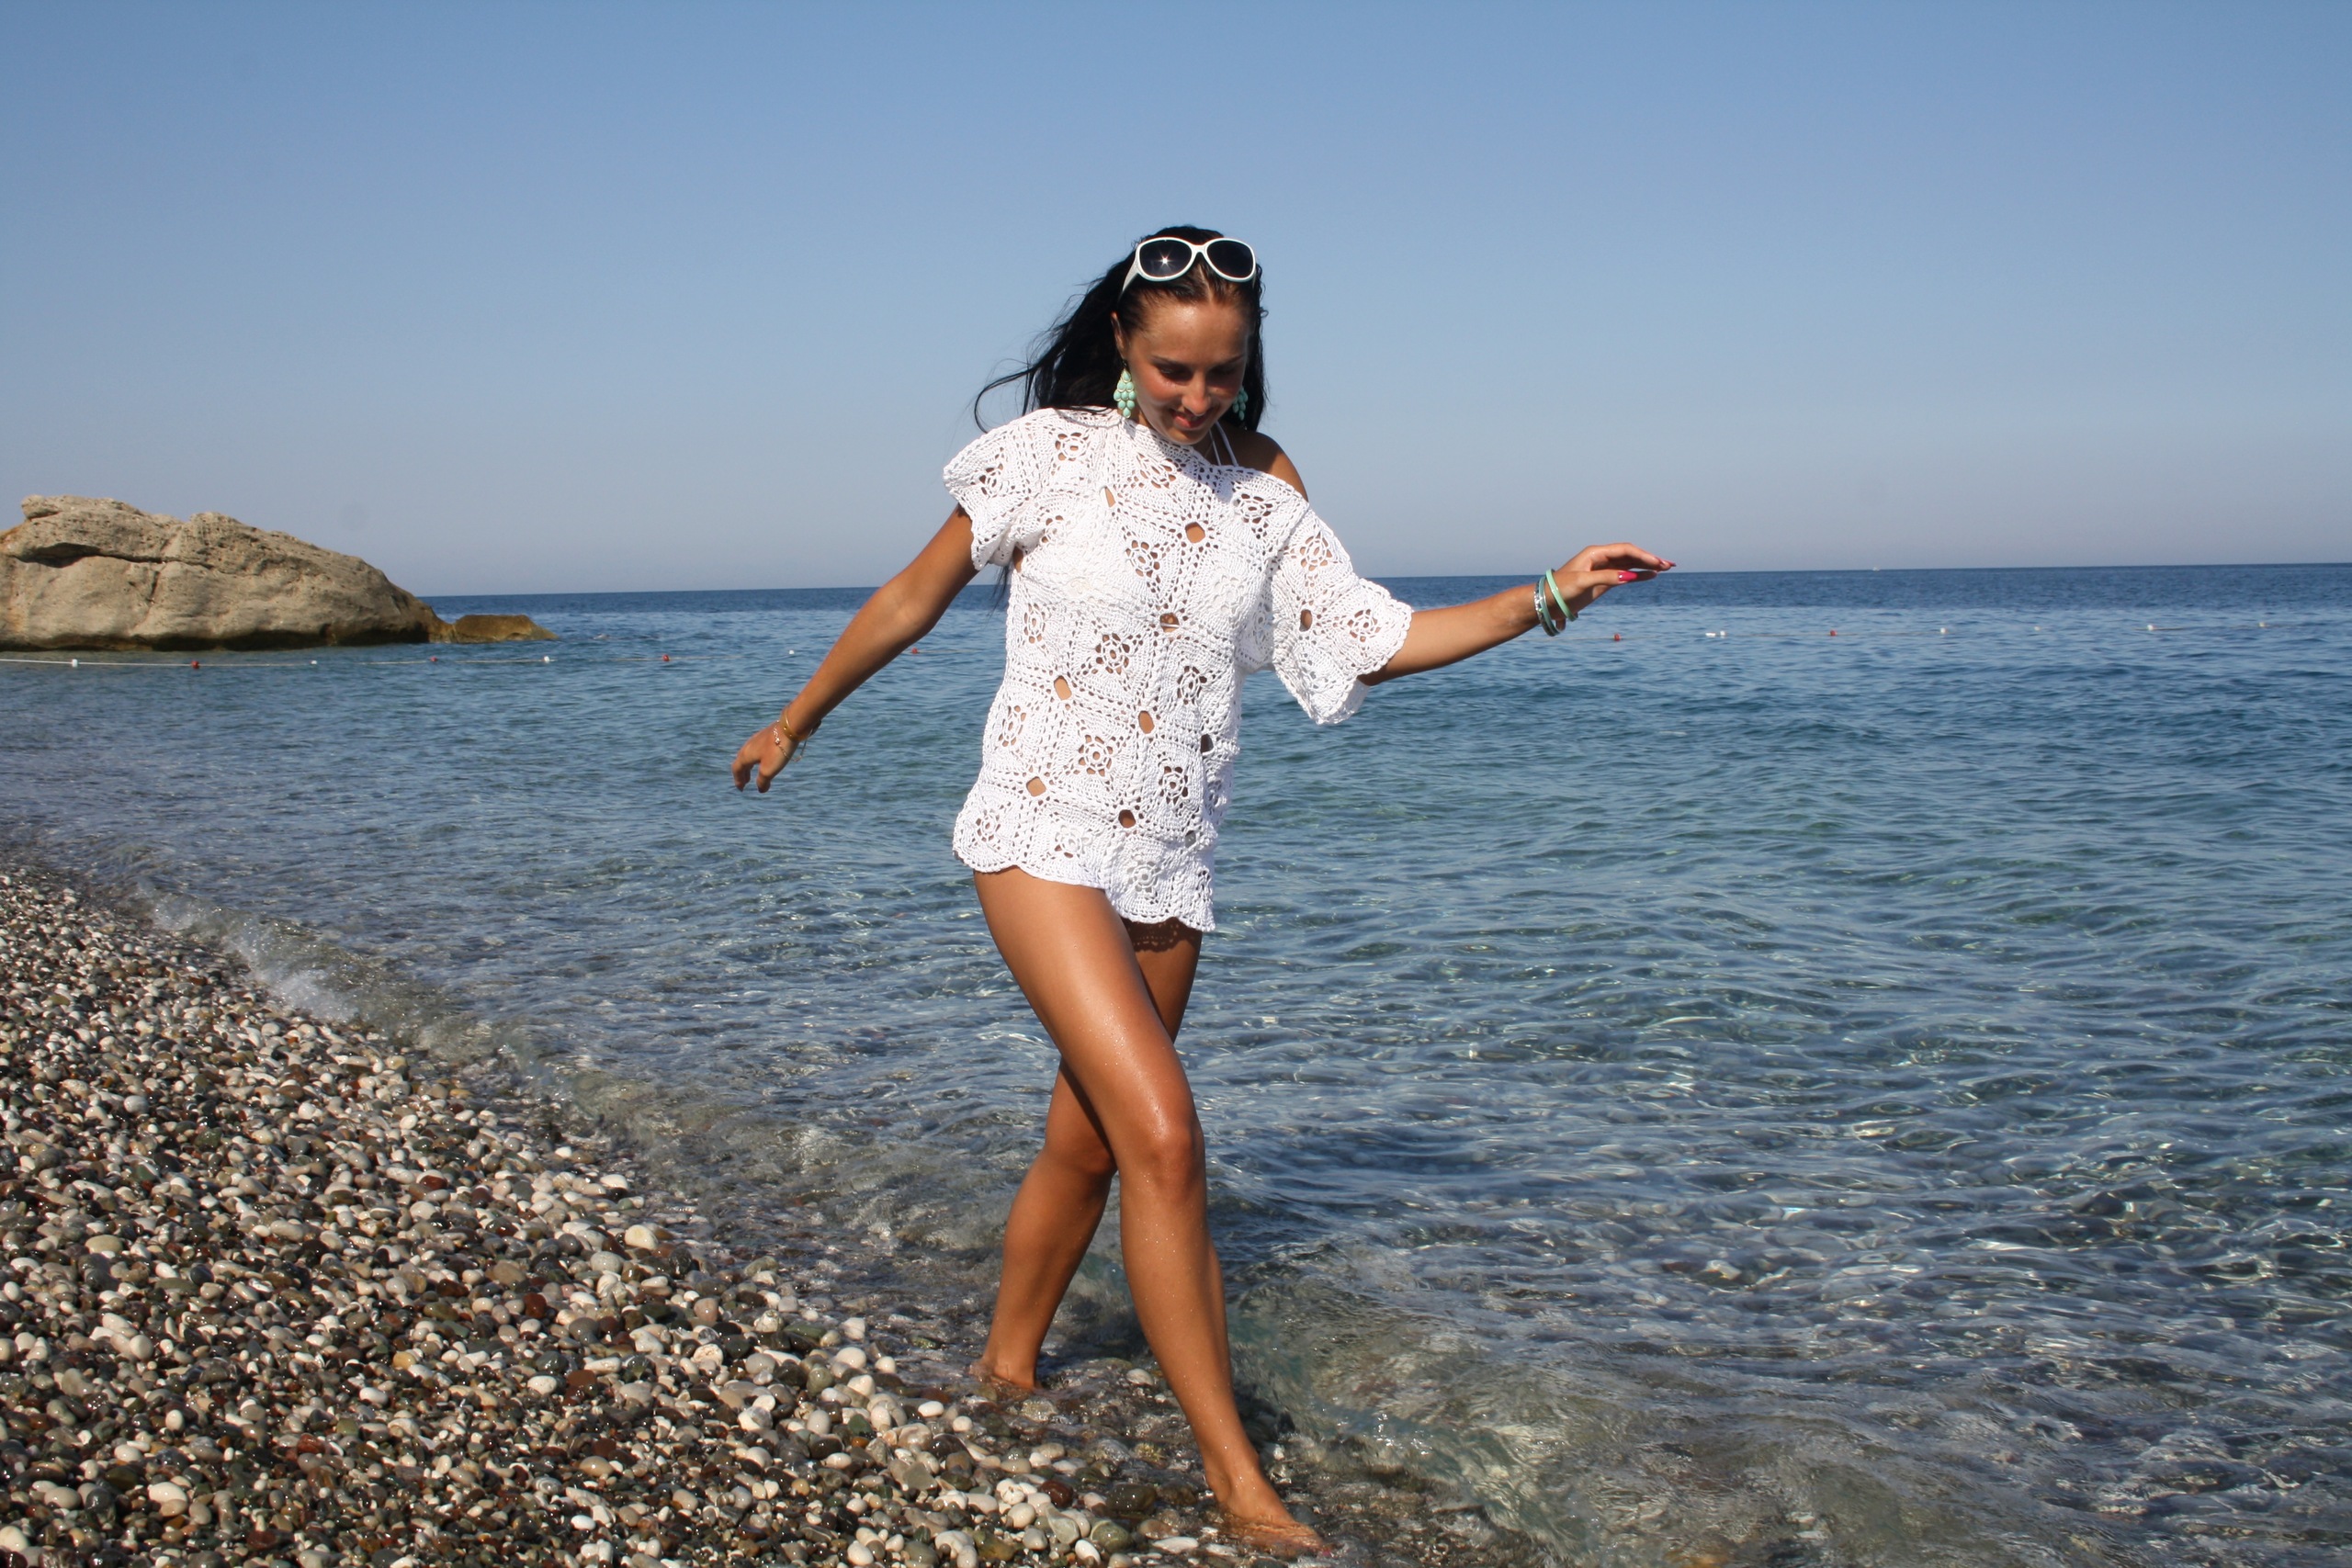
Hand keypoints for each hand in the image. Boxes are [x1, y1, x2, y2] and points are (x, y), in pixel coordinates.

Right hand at [731, 722, 797, 792]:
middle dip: (743, 773)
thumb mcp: (769, 770)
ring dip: (749, 765)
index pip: (737, 769)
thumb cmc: (777, 750)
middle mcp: (748, 746)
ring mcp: (756, 739)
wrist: (789, 728)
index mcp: (745, 755)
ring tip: (754, 772)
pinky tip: (764, 758)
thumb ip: (762, 781)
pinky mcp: (765, 735)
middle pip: (741, 762)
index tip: (741, 789)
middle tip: (746, 782)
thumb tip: (761, 789)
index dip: (738, 780)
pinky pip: (756, 749)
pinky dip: (757, 758)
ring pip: (749, 755)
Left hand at [1551, 542, 1673, 616]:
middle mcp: (1601, 559)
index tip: (1657, 563)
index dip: (1642, 555)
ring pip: (1630, 565)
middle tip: (1669, 564)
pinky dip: (1639, 575)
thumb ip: (1607, 578)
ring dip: (1647, 566)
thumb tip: (1630, 577)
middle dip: (1649, 559)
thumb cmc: (1561, 590)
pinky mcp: (1604, 582)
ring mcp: (1603, 570)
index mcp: (1595, 554)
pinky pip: (1625, 575)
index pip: (1624, 550)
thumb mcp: (1584, 582)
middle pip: (1630, 555)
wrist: (1547, 602)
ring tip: (1666, 568)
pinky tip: (1652, 576)